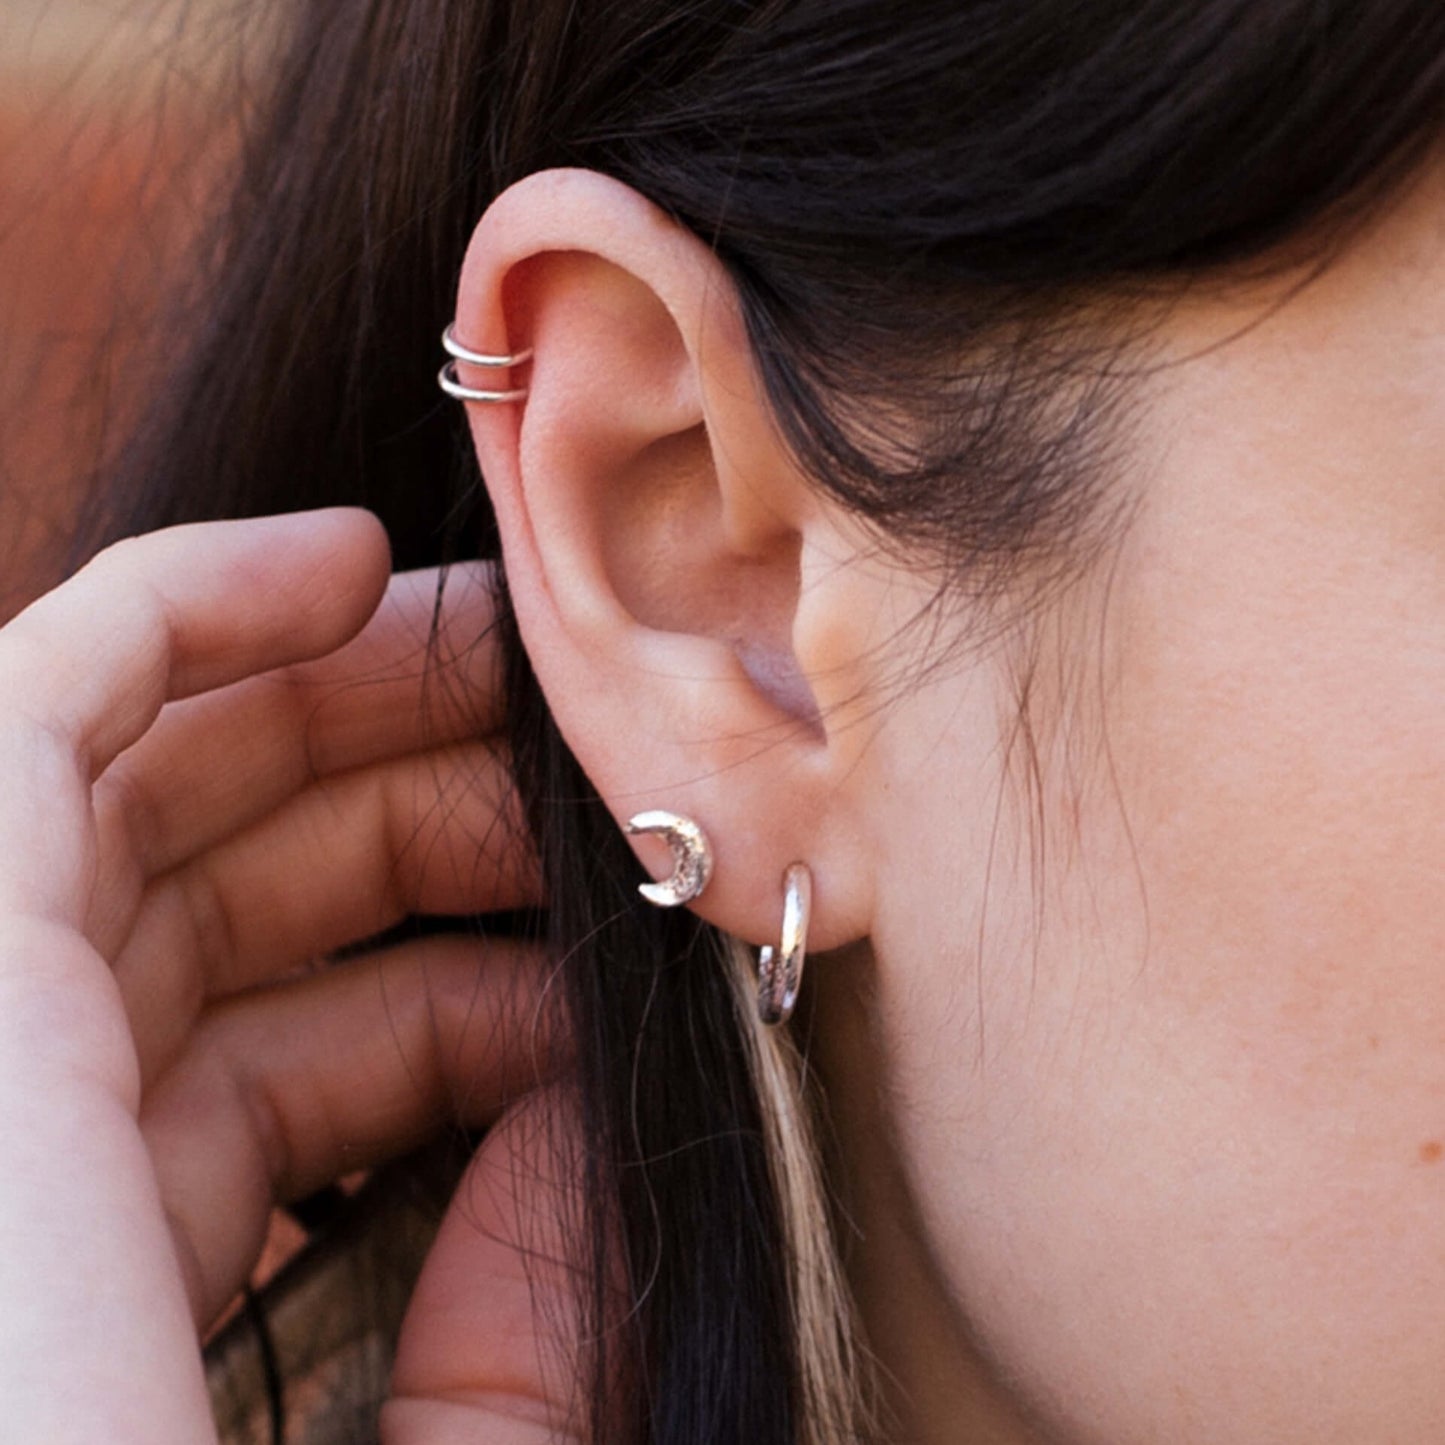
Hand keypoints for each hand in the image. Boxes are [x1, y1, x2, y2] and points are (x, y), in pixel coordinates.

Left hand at [0, 510, 550, 1441]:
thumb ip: (504, 1338)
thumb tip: (589, 1126)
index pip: (13, 756)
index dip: (187, 603)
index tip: (365, 561)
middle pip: (111, 831)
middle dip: (350, 732)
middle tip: (544, 723)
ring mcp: (13, 1216)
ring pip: (170, 954)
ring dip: (386, 883)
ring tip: (579, 892)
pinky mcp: (62, 1291)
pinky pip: (196, 1086)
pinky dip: (353, 1026)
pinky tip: (511, 1032)